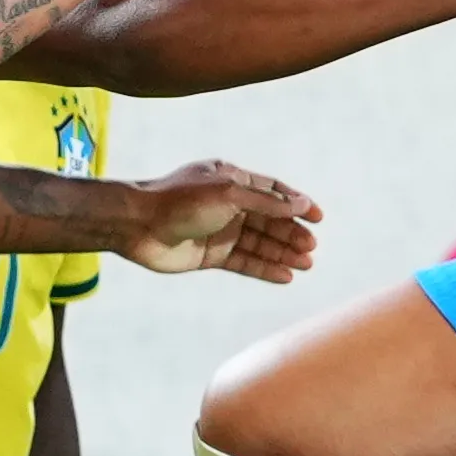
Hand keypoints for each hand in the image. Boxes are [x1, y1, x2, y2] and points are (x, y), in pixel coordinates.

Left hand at [103, 157, 322, 278]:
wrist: (137, 225)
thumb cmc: (180, 201)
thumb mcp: (229, 194)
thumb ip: (267, 201)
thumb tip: (302, 203)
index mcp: (232, 179)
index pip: (273, 191)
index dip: (296, 204)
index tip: (318, 218)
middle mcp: (228, 204)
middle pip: (269, 220)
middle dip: (291, 233)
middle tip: (311, 247)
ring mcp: (220, 230)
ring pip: (259, 243)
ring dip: (282, 253)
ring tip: (306, 264)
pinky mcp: (211, 255)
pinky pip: (244, 262)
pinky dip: (264, 268)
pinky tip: (285, 276)